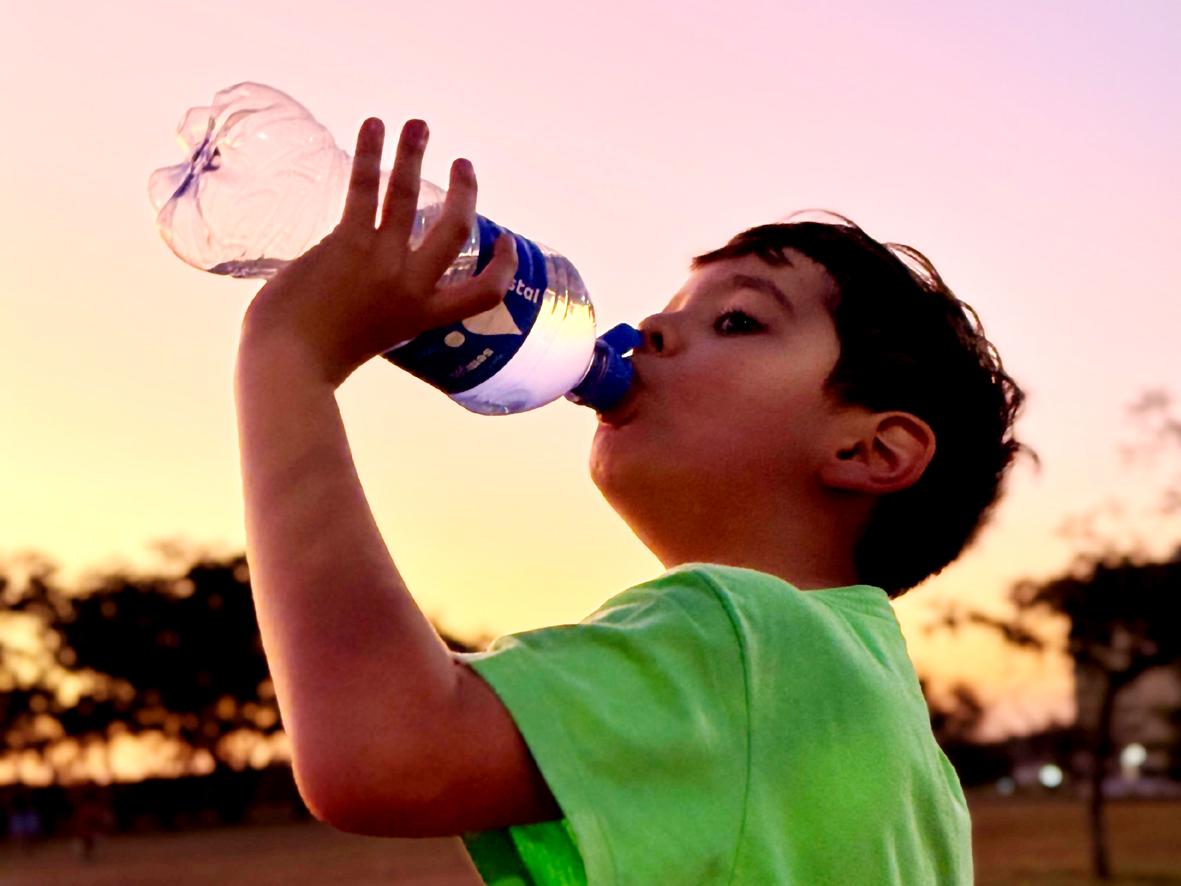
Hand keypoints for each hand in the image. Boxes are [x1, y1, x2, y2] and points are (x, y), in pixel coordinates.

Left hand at [240, 117, 517, 387]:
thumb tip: (366, 274)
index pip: (485, 293)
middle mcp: (411, 285)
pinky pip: (364, 189)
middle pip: (455, 228)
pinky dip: (369, 153)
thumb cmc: (320, 356)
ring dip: (415, 154)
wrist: (288, 361)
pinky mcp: (346, 243)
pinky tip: (373, 125)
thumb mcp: (373, 334)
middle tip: (462, 163)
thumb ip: (382, 302)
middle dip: (465, 190)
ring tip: (418, 124)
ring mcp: (380, 261)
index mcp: (423, 315)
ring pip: (409, 196)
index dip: (503, 265)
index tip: (503, 238)